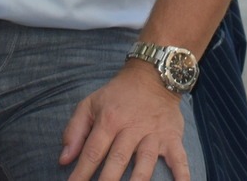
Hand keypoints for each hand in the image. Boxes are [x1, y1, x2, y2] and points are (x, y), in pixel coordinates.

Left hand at [59, 65, 190, 180]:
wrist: (153, 75)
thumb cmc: (117, 94)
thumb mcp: (90, 104)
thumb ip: (74, 130)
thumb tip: (64, 159)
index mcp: (109, 120)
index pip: (92, 152)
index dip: (81, 173)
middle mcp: (131, 128)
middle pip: (118, 159)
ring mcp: (153, 134)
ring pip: (145, 161)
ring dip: (138, 180)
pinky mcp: (172, 136)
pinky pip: (179, 157)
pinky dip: (181, 174)